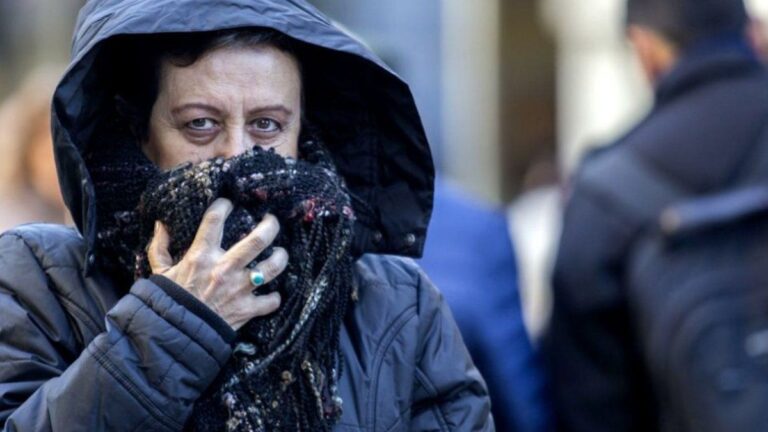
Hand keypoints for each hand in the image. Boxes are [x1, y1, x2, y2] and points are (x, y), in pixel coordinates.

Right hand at [147, 198, 287, 329]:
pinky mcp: (247, 309)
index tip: (229, 203)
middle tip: (272, 221)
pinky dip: (273, 298)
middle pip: (258, 240)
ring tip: (280, 253)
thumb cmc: (167, 302)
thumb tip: (161, 225)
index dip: (224, 206)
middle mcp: (224, 268)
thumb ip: (159, 248)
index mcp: (201, 256)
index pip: (215, 220)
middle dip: (270, 226)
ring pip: (272, 267)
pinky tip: (272, 294)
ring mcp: (239, 289)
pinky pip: (270, 301)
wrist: (174, 336)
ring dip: (280, 258)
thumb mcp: (159, 273)